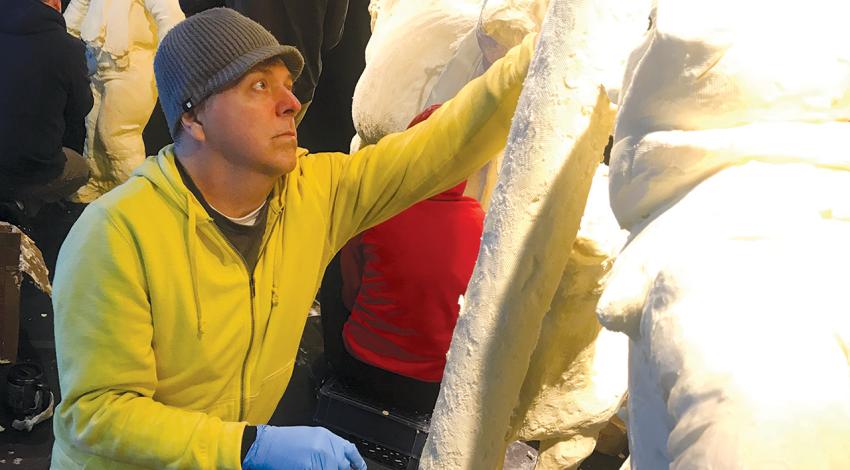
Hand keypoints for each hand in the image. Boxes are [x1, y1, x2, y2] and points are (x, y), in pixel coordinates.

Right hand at [242, 425, 366, 469]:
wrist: (264, 445)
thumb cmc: (282, 442)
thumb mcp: (309, 438)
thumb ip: (325, 448)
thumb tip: (337, 460)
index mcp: (326, 436)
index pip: (349, 450)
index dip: (356, 461)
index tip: (359, 467)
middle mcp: (326, 446)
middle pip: (342, 465)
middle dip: (340, 469)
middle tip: (330, 467)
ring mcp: (319, 457)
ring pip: (332, 469)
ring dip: (327, 469)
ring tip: (312, 464)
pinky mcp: (310, 466)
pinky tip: (307, 467)